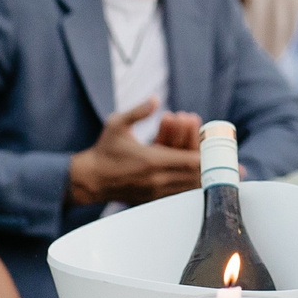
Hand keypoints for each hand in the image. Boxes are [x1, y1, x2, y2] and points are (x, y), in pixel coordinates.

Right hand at [68, 97, 202, 205]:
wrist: (90, 179)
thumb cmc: (104, 150)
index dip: (203, 151)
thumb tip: (156, 99)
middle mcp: (157, 179)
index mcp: (151, 161)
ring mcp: (157, 192)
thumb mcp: (117, 124)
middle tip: (199, 140)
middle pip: (194, 172)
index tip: (206, 138)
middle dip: (200, 154)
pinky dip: (185, 178)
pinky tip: (185, 162)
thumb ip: (138, 112)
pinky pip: (178, 190)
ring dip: (195, 167)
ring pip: (188, 184)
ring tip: (192, 149)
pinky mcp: (154, 199)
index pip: (190, 161)